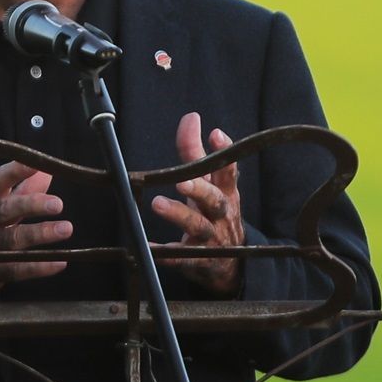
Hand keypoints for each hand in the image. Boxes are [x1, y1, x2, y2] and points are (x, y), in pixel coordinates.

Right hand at [0, 161, 70, 303]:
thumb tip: (46, 171)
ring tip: (66, 229)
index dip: (14, 172)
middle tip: (58, 203)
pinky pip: (15, 270)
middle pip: (3, 210)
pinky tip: (59, 263)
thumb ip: (19, 191)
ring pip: (11, 239)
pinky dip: (38, 267)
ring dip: (38, 233)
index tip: (37, 164)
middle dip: (30, 204)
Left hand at [150, 112, 243, 294]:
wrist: (231, 264)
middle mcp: (222, 214)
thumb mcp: (210, 185)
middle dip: (200, 189)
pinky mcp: (200, 261)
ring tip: (158, 203)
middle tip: (182, 182)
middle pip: (215, 200)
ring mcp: (212, 238)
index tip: (216, 134)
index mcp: (226, 193)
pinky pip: (183, 258)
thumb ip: (196, 154)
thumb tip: (191, 117)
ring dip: (179, 215)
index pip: (228, 171)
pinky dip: (166, 255)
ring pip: (198, 226)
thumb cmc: (215, 214)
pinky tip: (150, 248)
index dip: (225, 153)